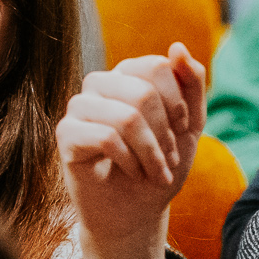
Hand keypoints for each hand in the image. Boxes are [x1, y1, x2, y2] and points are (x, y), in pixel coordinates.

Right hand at [56, 43, 205, 258]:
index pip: (158, 66)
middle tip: (169, 160)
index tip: (183, 133)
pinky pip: (106, 138)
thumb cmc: (160, 165)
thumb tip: (178, 47)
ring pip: (126, 117)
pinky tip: (131, 172)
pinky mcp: (66, 134)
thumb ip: (191, 84)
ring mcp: (80, 107)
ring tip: (155, 171)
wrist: (137, 211)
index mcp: (129, 75)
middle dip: (165, 134)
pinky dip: (129, 161)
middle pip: (143, 92)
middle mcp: (101, 84)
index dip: (178, 104)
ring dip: (150, 153)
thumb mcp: (190, 126)